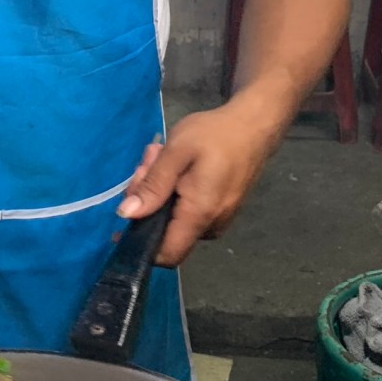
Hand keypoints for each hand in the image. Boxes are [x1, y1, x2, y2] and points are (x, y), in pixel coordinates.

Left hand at [117, 102, 277, 266]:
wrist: (255, 125)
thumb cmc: (215, 134)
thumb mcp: (177, 151)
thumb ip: (153, 185)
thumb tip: (126, 215)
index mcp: (199, 214)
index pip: (166, 255)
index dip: (141, 241)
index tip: (128, 209)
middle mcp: (211, 225)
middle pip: (165, 230)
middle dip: (147, 198)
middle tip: (148, 162)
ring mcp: (218, 219)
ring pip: (174, 217)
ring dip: (159, 189)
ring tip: (161, 155)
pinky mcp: (221, 209)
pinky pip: (188, 209)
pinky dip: (175, 190)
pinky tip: (176, 163)